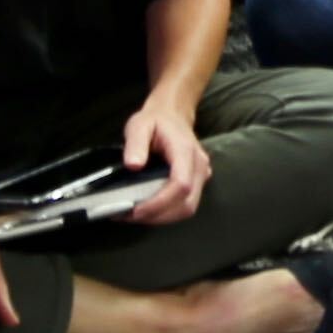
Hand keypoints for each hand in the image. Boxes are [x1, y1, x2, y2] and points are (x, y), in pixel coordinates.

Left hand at [113, 88, 214, 225]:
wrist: (172, 115)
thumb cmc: (155, 121)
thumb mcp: (139, 125)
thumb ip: (136, 143)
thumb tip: (133, 166)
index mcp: (185, 151)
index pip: (180, 184)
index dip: (159, 202)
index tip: (135, 210)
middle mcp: (199, 166)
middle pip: (187, 203)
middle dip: (158, 215)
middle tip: (130, 216)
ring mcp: (201, 175)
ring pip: (188, 208)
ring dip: (162, 217)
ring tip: (136, 215)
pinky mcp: (198, 183)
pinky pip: (186, 205)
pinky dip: (167, 213)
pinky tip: (148, 211)